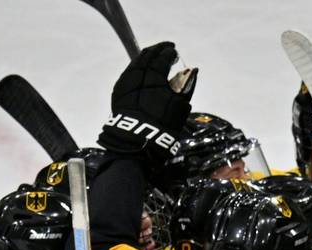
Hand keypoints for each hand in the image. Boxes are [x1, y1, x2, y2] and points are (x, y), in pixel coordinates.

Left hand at [98, 42, 195, 170]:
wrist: (137, 139)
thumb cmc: (163, 123)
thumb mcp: (180, 106)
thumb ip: (187, 85)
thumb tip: (193, 70)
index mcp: (154, 75)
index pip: (162, 57)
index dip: (169, 52)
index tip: (175, 51)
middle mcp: (138, 75)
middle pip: (147, 55)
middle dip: (157, 50)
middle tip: (166, 49)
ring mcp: (126, 82)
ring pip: (136, 62)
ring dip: (146, 57)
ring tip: (154, 57)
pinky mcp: (119, 90)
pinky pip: (129, 72)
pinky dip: (137, 67)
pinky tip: (142, 70)